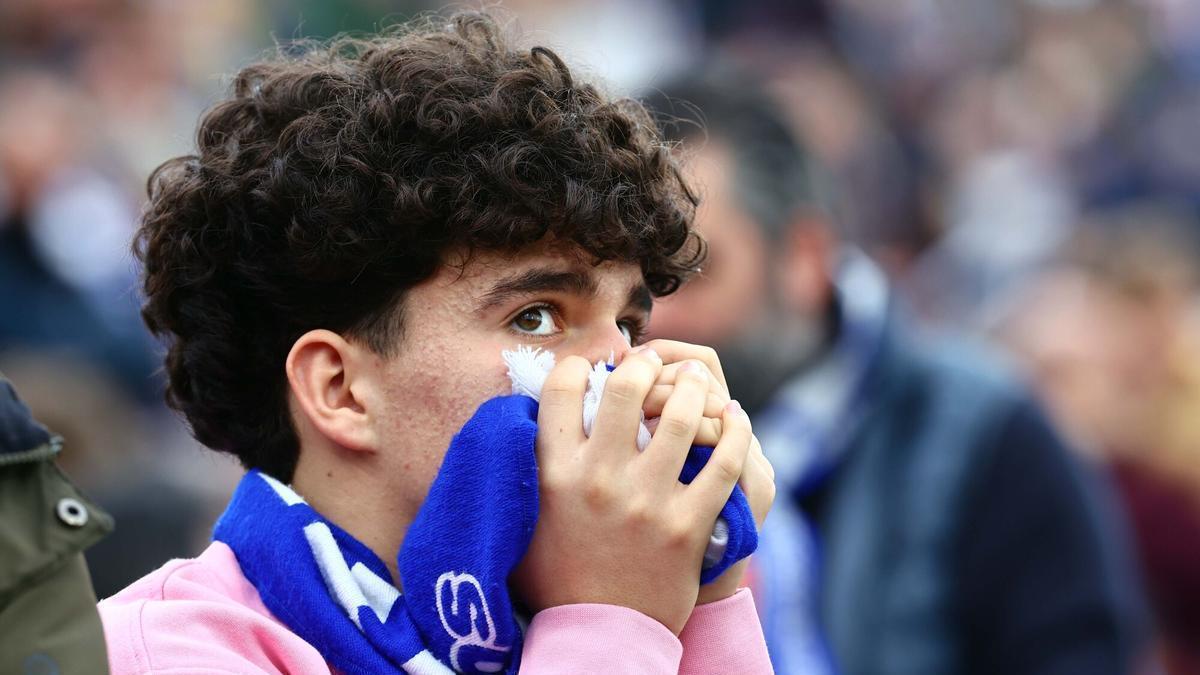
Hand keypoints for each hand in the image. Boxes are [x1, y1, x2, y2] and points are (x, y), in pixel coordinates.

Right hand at [512, 347, 754, 634]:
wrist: (597, 636)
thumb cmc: (555, 576)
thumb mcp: (522, 518)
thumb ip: (523, 468)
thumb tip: (516, 418)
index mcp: (553, 473)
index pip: (560, 387)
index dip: (579, 364)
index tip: (593, 366)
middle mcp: (598, 479)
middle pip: (625, 387)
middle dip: (642, 363)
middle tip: (653, 362)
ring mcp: (647, 502)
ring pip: (679, 415)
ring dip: (690, 387)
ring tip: (693, 380)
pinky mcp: (688, 526)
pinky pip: (722, 462)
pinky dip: (733, 432)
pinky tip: (734, 418)